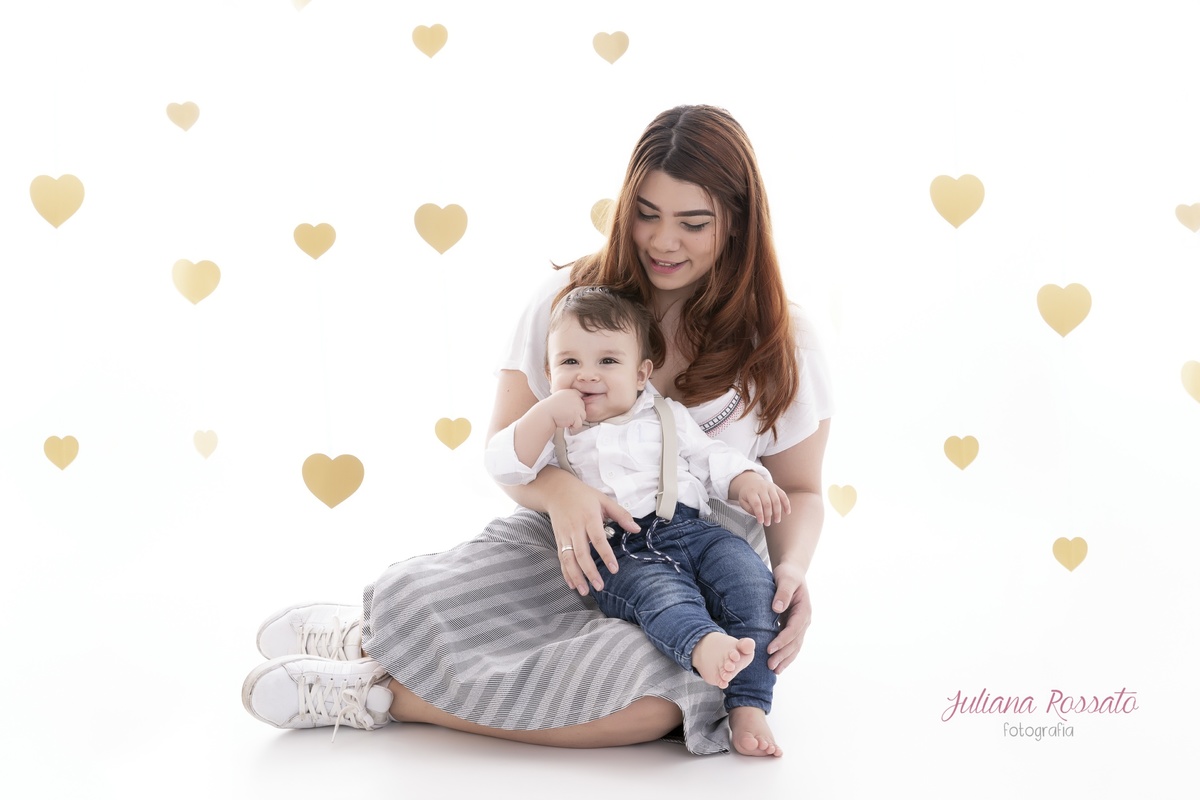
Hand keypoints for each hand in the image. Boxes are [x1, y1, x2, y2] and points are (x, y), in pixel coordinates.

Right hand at [539, 389, 586, 433]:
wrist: (544, 414)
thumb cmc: (551, 408)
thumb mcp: (561, 397)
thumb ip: (570, 397)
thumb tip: (581, 397)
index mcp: (572, 392)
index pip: (582, 397)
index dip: (577, 405)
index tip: (570, 408)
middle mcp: (576, 397)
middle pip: (583, 408)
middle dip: (575, 414)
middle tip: (565, 414)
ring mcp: (577, 406)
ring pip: (583, 416)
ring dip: (575, 420)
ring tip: (565, 418)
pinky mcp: (576, 415)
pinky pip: (579, 424)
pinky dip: (573, 426)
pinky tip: (565, 422)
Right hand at [545, 478, 638, 595]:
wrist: (556, 490)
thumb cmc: (583, 495)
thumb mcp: (604, 500)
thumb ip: (621, 514)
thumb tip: (636, 529)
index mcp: (589, 518)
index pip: (598, 540)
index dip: (606, 555)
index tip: (614, 569)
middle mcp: (575, 528)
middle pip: (581, 554)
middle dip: (590, 572)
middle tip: (600, 586)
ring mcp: (564, 535)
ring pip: (568, 559)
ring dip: (576, 576)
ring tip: (585, 591)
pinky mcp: (558, 540)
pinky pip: (561, 559)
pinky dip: (566, 573)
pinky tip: (573, 584)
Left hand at [730, 471, 790, 525]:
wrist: (750, 482)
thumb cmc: (747, 494)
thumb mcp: (742, 501)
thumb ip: (748, 509)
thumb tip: (758, 515)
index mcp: (751, 491)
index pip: (757, 504)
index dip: (760, 514)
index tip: (761, 522)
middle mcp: (761, 487)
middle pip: (767, 503)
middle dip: (768, 515)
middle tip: (767, 524)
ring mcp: (770, 486)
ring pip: (776, 500)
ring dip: (777, 512)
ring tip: (776, 520)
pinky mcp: (776, 487)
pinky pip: (783, 496)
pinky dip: (786, 504)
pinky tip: (787, 512)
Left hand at [765, 562, 810, 673]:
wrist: (792, 573)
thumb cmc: (788, 574)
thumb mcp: (786, 578)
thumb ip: (783, 592)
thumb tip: (778, 608)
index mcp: (804, 610)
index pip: (794, 629)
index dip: (783, 640)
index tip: (770, 648)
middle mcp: (804, 620)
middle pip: (795, 641)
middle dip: (783, 654)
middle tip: (770, 665)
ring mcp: (800, 624)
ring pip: (795, 646)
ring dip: (785, 658)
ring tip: (774, 670)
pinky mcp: (793, 626)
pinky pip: (791, 643)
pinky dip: (785, 654)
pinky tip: (777, 663)